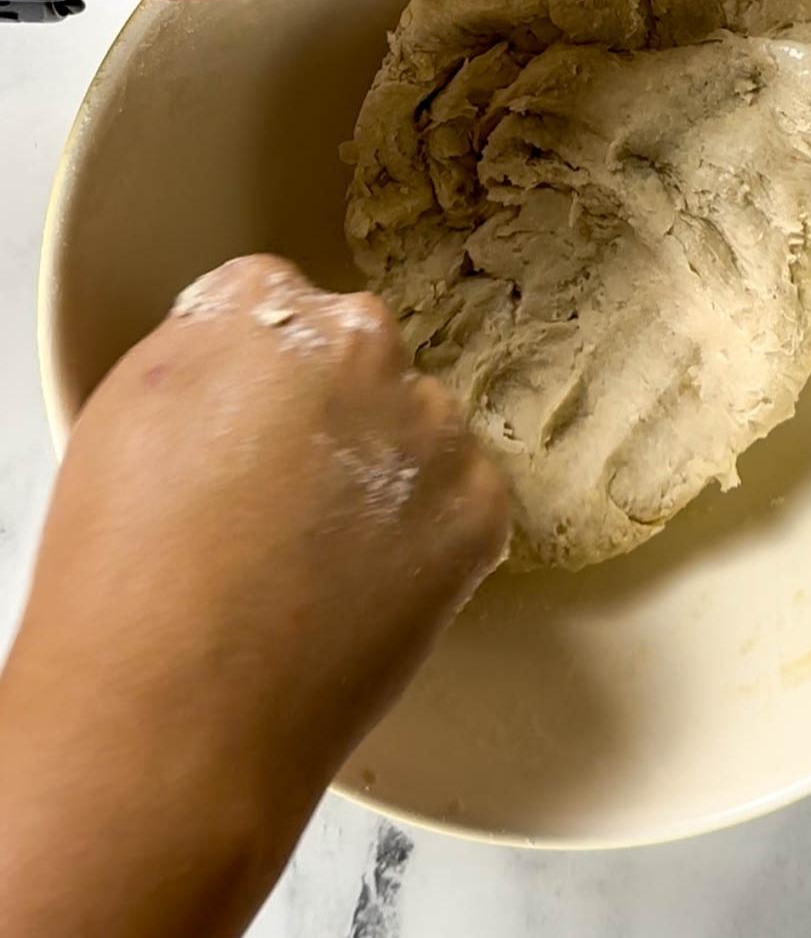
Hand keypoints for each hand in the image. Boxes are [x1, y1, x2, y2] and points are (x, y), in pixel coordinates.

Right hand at [0, 256, 507, 937]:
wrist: (176, 715)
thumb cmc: (122, 578)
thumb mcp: (127, 416)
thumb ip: (205, 353)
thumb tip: (248, 354)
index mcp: (261, 304)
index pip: (282, 303)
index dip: (263, 375)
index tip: (250, 427)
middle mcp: (358, 341)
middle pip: (362, 356)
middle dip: (337, 413)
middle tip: (289, 503)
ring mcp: (429, 422)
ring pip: (421, 430)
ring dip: (391, 475)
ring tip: (325, 564)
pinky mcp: (480, 505)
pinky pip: (466, 501)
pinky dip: (432, 540)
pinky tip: (369, 591)